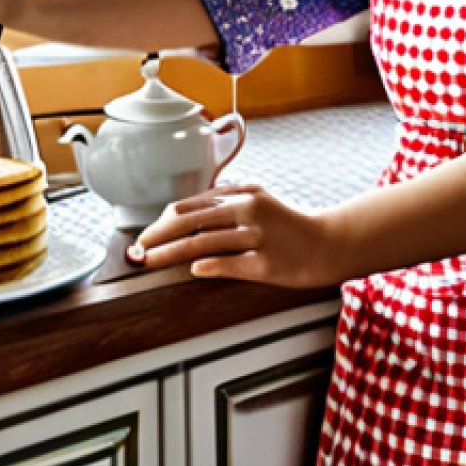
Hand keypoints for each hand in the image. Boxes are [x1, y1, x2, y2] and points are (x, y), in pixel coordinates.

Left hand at [128, 184, 343, 287]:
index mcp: (242, 195)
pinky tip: (193, 270)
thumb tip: (186, 213)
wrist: (328, 243)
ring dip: (172, 253)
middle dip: (158, 236)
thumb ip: (226, 202)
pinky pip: (232, 265)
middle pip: (191, 222)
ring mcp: (257, 238)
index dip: (163, 221)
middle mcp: (248, 211)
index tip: (145, 235)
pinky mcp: (267, 265)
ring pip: (205, 243)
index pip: (191, 206)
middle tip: (137, 250)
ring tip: (150, 261)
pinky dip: (210, 265)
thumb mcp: (258, 201)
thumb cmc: (289, 224)